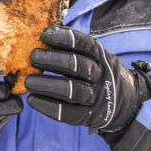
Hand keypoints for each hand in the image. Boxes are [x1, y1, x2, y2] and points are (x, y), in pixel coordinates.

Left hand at [25, 26, 150, 132]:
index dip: (65, 38)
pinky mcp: (89, 116)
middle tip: (33, 57)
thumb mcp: (92, 56)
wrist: (122, 102)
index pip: (85, 44)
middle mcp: (101, 75)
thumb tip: (40, 34)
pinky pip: (68, 113)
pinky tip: (32, 99)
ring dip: (47, 85)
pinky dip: (48, 106)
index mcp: (100, 56)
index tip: (45, 34)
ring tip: (28, 81)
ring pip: (72, 91)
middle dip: (53, 60)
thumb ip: (71, 47)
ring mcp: (96, 97)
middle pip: (78, 66)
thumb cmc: (95, 72)